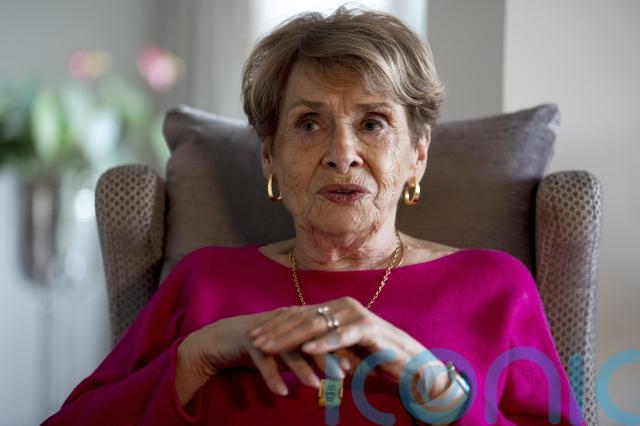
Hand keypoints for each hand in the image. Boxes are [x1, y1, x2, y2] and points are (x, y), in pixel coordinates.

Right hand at [177, 309, 346, 399]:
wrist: (224, 339)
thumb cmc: (265, 347)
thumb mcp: (291, 351)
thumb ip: (315, 358)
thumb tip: (344, 371)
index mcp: (298, 322)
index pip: (324, 333)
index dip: (340, 348)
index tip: (356, 366)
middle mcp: (285, 323)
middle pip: (310, 339)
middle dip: (327, 357)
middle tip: (343, 375)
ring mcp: (267, 331)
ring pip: (288, 350)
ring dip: (302, 368)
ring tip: (316, 386)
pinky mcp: (248, 341)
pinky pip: (263, 360)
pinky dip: (272, 376)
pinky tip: (282, 392)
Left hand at [249, 297, 446, 391]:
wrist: (412, 367)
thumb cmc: (376, 361)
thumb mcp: (342, 354)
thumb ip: (322, 348)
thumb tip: (299, 350)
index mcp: (336, 310)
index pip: (299, 314)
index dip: (275, 325)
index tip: (254, 335)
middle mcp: (344, 307)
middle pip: (303, 317)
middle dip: (276, 330)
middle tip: (254, 340)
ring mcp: (357, 316)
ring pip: (317, 325)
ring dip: (291, 336)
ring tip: (271, 346)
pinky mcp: (370, 329)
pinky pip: (343, 335)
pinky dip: (325, 343)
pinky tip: (306, 349)